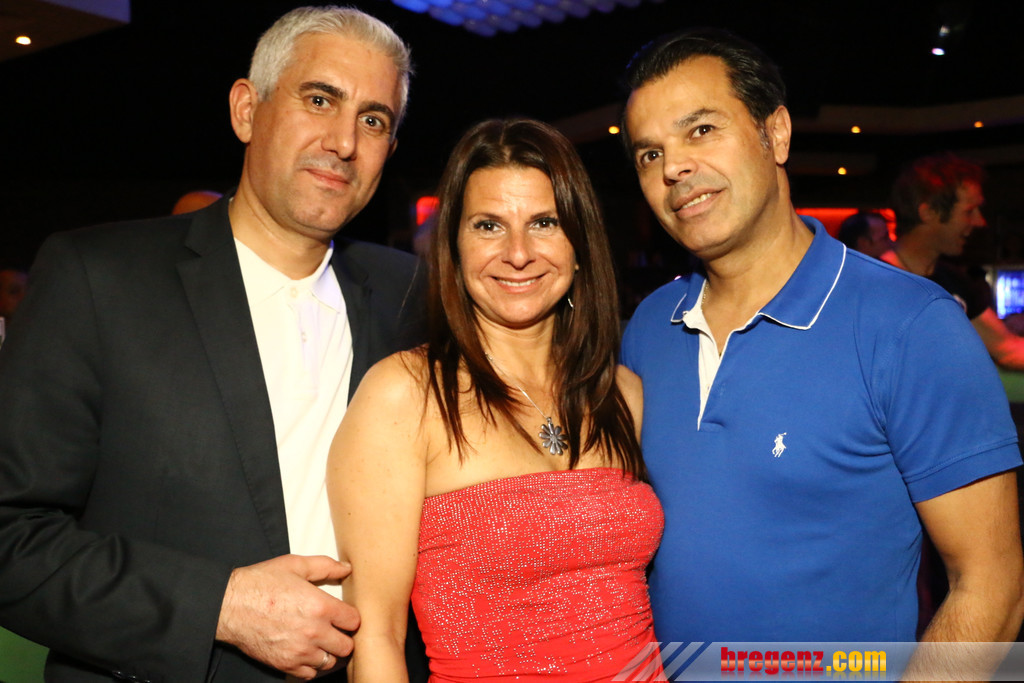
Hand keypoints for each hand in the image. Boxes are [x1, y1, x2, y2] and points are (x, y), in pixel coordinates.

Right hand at [216, 554, 359, 679]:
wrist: (230, 605)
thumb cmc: (260, 584)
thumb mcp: (295, 565)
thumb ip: (325, 566)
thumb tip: (346, 569)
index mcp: (320, 606)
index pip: (354, 621)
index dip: (351, 617)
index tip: (344, 616)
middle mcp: (314, 632)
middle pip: (347, 646)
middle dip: (343, 637)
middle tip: (335, 630)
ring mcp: (299, 651)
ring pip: (330, 662)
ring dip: (328, 653)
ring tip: (320, 641)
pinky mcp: (285, 664)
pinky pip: (310, 674)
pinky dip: (311, 666)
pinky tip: (306, 652)